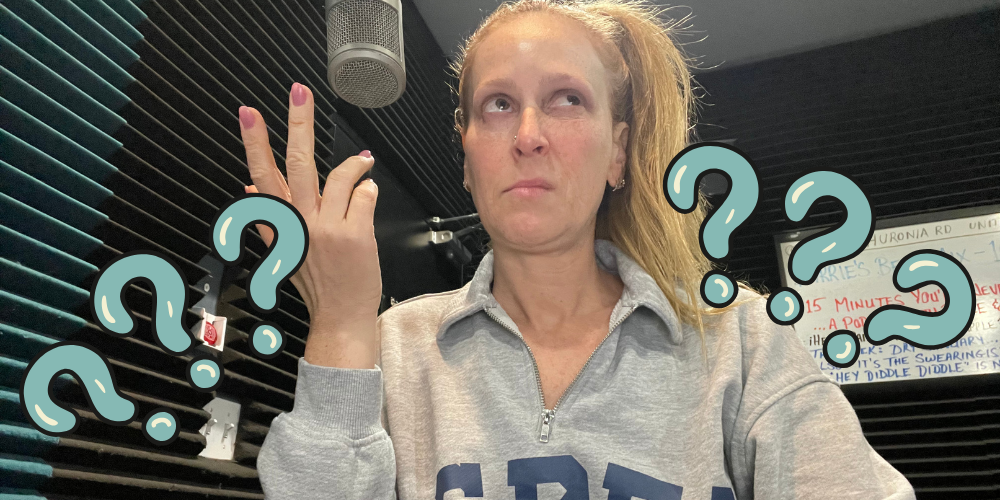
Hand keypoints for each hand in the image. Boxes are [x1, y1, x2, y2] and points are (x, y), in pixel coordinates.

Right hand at [238, 82, 380, 367]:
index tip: (248, 114)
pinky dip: (369, 190)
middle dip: (298, 124)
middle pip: (296, 164)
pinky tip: (369, 193)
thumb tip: (248, 192)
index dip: (254, 143)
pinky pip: (364, 194)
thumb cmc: (318, 285)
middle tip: (299, 92)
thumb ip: (269, 221)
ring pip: (339, 176)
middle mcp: (300, 224)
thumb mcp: (284, 253)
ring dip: (354, 164)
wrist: (340, 318)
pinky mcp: (354, 233)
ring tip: (363, 161)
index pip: (261, 176)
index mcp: (279, 225)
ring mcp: (327, 228)